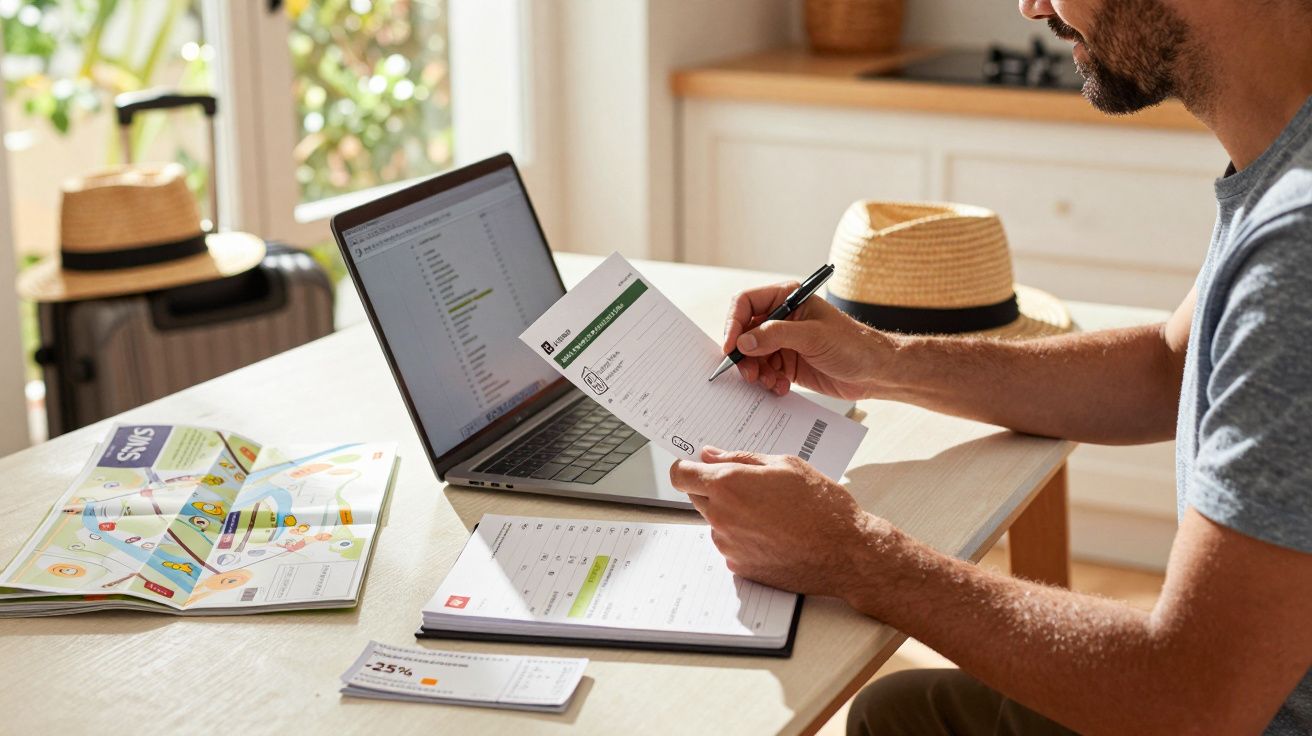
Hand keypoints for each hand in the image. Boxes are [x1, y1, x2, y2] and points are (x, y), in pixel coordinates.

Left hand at [668, 446, 890, 596]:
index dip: (686, 468)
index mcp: (729, 485)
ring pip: (715, 521)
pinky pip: (730, 544)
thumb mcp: (785, 464)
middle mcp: (721, 516)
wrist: (845, 552)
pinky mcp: (739, 566)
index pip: (680, 475)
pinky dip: (744, 537)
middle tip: (748, 487)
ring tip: (771, 513)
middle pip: (696, 497)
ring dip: (731, 514)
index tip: (695, 467)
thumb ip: (741, 458)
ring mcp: (728, 544)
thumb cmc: (822, 505)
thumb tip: (711, 456)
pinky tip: (773, 534)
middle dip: (713, 488)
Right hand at [723, 281, 891, 399]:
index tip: (732, 347)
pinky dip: (767, 382)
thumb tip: (743, 342)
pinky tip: (782, 387)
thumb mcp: (814, 337)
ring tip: (770, 382)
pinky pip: (764, 372)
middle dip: (744, 355)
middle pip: (744, 332)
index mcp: (788, 299)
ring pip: (751, 356)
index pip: (746, 303)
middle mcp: (782, 319)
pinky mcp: (787, 364)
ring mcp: (783, 342)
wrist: (875, 372)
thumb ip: (776, 336)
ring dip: (756, 372)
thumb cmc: (854, 345)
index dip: (733, 323)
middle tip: (749, 374)